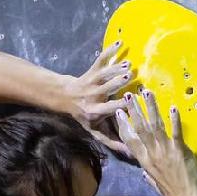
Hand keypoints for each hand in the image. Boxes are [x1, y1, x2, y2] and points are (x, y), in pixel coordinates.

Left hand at [59, 40, 137, 159]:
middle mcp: (93, 96)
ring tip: (128, 64)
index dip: (119, 104)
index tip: (131, 100)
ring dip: (116, 68)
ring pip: (104, 74)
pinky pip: (100, 60)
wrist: (65, 98)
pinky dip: (108, 51)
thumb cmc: (85, 116)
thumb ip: (112, 140)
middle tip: (130, 75)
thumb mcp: (96, 130)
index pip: (109, 108)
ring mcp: (92, 82)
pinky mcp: (91, 71)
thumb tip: (131, 152)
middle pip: (106, 88)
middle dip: (117, 82)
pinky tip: (119, 43)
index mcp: (95, 111)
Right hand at [114, 87, 196, 195]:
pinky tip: (172, 107)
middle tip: (129, 96)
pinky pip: (176, 132)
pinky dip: (174, 120)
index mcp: (145, 162)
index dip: (124, 125)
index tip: (118, 113)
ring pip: (155, 126)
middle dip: (134, 110)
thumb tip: (144, 174)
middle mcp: (152, 154)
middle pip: (140, 128)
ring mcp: (165, 151)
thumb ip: (150, 177)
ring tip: (147, 93)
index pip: (130, 140)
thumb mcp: (157, 186)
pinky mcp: (179, 151)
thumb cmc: (173, 195)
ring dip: (151, 108)